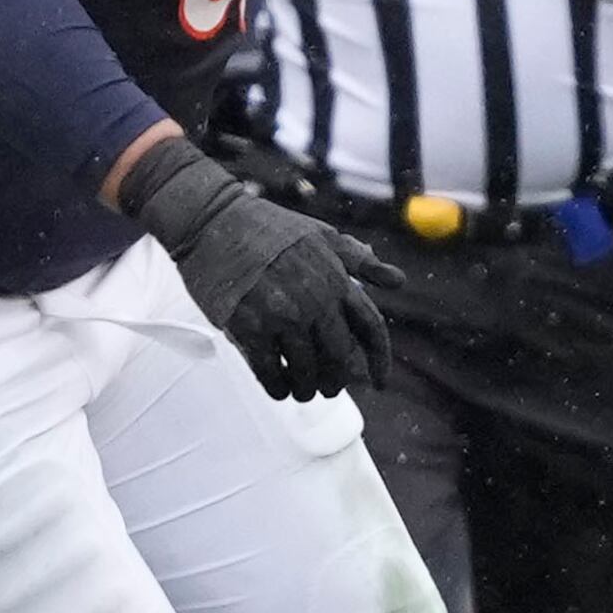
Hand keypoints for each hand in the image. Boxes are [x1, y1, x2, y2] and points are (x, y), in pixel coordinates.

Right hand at [115, 136, 395, 401]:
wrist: (213, 221)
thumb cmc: (269, 228)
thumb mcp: (323, 236)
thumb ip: (360, 262)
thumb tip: (398, 281)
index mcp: (337, 280)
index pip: (371, 328)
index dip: (380, 360)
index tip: (381, 382)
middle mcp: (315, 302)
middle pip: (340, 357)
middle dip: (338, 380)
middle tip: (331, 388)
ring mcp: (282, 317)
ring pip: (306, 371)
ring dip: (307, 388)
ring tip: (304, 391)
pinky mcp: (248, 327)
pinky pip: (270, 372)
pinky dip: (277, 387)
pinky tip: (279, 390)